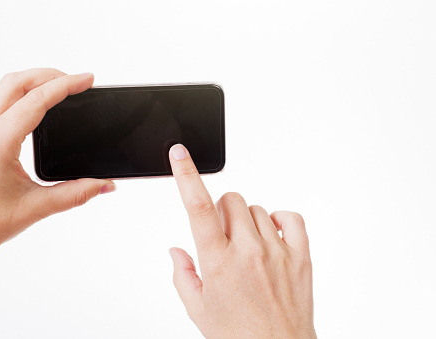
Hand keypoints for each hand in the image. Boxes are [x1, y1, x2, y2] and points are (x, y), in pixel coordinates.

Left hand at [0, 68, 114, 337]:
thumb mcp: (36, 207)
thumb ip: (77, 193)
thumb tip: (105, 184)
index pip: (36, 100)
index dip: (66, 85)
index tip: (87, 79)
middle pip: (16, 82)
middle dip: (49, 75)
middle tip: (77, 81)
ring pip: (3, 89)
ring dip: (33, 82)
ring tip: (60, 90)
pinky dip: (20, 95)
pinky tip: (35, 108)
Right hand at [168, 144, 315, 337]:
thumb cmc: (238, 336)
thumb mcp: (198, 309)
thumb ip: (183, 274)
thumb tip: (177, 250)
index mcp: (217, 262)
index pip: (198, 208)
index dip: (186, 175)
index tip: (179, 154)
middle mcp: (247, 251)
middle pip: (231, 200)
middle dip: (221, 211)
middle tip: (223, 237)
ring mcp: (277, 251)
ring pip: (257, 209)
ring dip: (246, 220)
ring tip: (247, 248)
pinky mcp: (301, 256)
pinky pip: (290, 217)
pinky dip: (279, 219)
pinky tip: (271, 235)